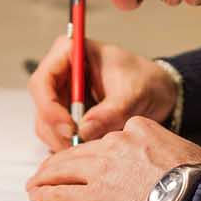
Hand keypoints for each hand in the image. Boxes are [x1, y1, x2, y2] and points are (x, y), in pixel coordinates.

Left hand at [26, 116, 200, 200]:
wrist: (194, 196)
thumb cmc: (197, 178)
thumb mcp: (178, 147)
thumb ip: (159, 147)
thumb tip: (161, 160)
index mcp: (134, 129)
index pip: (105, 139)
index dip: (92, 151)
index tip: (86, 159)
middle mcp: (112, 146)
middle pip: (78, 152)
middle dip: (59, 161)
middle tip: (47, 169)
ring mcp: (99, 173)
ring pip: (62, 170)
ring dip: (45, 176)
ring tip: (36, 183)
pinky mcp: (91, 199)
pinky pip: (60, 195)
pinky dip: (45, 195)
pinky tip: (38, 196)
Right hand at [27, 37, 178, 151]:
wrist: (158, 92)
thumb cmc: (146, 81)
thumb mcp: (134, 93)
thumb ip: (111, 111)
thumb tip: (84, 130)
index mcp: (70, 52)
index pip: (42, 81)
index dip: (50, 108)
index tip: (71, 129)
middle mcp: (59, 73)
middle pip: (41, 107)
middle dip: (58, 131)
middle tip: (80, 147)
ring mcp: (60, 96)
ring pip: (46, 125)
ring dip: (64, 142)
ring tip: (92, 148)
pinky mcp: (66, 115)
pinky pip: (57, 135)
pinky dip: (70, 146)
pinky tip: (91, 149)